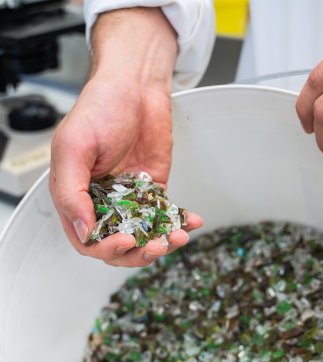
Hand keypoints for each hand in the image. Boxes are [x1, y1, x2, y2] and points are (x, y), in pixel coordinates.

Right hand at [49, 8, 202, 266]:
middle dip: (138, 252)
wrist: (136, 88)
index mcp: (78, 196)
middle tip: (156, 246)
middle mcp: (103, 201)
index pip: (88, 239)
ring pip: (144, 234)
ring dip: (162, 242)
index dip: (105, 248)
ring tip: (178, 236)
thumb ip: (71, 192)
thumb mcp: (73, 147)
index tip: (126, 241)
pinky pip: (166, 213)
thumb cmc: (99, 109)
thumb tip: (84, 231)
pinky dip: (180, 222)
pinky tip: (192, 222)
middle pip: (118, 244)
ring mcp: (131, 197)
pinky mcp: (154, 188)